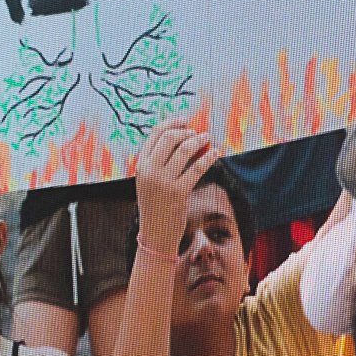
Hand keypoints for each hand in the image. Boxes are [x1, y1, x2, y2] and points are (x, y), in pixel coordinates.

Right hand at [134, 120, 217, 257]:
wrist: (155, 234)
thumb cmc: (155, 207)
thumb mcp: (149, 182)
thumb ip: (158, 163)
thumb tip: (181, 140)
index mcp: (140, 166)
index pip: (154, 135)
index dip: (171, 124)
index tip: (184, 121)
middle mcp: (150, 171)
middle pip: (169, 138)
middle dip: (186, 131)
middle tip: (196, 133)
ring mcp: (164, 182)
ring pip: (184, 150)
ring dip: (198, 141)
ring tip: (206, 139)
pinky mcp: (179, 192)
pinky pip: (197, 168)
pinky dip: (208, 158)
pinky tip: (214, 153)